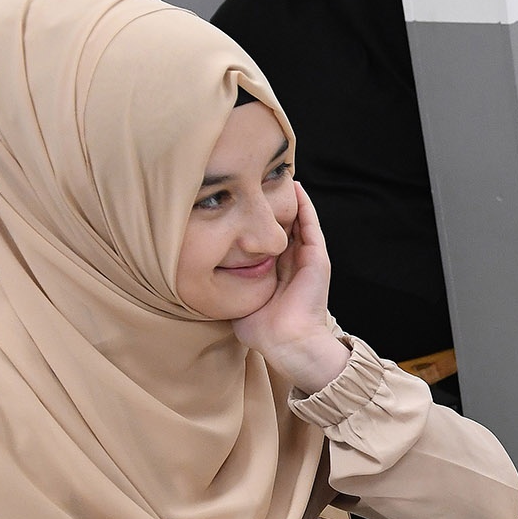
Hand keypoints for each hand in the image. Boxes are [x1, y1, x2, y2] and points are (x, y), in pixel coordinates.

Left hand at [233, 182, 348, 392]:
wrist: (288, 343)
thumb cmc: (263, 330)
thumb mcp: (239, 300)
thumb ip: (227, 285)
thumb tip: (200, 277)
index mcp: (277, 273)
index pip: (266, 239)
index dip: (256, 220)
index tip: (242, 200)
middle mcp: (293, 263)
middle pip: (282, 225)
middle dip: (272, 204)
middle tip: (258, 179)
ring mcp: (307, 260)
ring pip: (298, 221)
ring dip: (289, 200)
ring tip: (278, 175)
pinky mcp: (317, 258)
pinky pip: (311, 225)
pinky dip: (305, 206)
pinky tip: (295, 187)